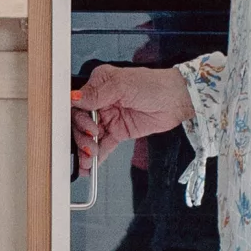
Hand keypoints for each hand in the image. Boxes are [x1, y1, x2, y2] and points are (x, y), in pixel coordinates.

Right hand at [71, 62, 193, 167]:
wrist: (176, 100)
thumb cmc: (154, 85)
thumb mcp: (122, 84)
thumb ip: (96, 93)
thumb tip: (74, 98)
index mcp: (99, 85)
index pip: (77, 103)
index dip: (76, 118)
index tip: (84, 128)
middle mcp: (101, 102)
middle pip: (81, 123)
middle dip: (81, 136)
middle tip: (89, 145)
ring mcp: (109, 118)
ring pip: (90, 136)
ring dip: (86, 149)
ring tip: (88, 159)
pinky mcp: (118, 132)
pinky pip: (104, 146)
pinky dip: (97, 156)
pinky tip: (91, 165)